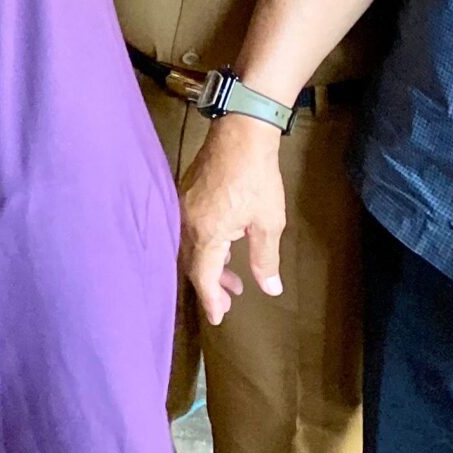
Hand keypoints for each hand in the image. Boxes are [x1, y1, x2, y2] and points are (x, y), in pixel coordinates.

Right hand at [178, 114, 287, 325]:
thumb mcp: (268, 222)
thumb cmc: (257, 178)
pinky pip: (187, 229)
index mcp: (206, 232)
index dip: (211, 299)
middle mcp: (187, 221)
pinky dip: (203, 245)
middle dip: (210, 284)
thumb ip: (264, 259)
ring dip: (208, 264)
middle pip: (191, 263)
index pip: (203, 276)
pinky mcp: (185, 192)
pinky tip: (221, 245)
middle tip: (232, 299)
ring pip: (188, 246)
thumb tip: (269, 289)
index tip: (219, 318)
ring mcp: (183, 205)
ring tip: (232, 276)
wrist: (242, 133)